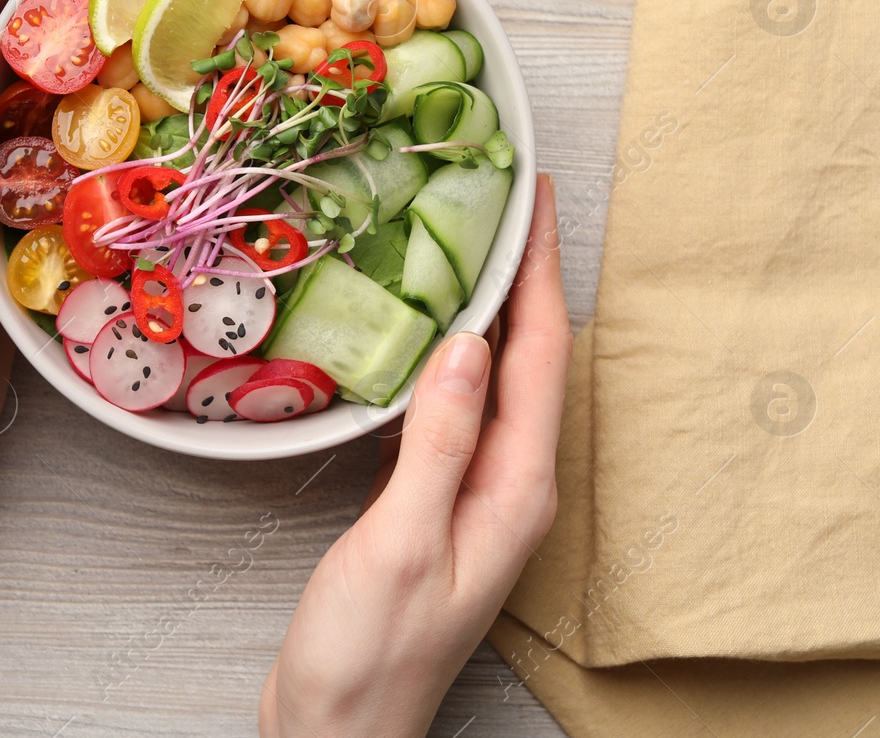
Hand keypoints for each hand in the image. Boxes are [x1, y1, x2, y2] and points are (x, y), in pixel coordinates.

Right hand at [260, 174, 569, 737]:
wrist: (339, 729)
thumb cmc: (369, 653)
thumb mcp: (403, 541)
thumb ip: (441, 442)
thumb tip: (470, 342)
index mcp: (517, 489)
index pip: (538, 355)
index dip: (539, 269)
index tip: (538, 195)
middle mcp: (509, 485)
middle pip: (528, 357)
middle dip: (524, 272)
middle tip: (506, 195)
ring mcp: (474, 493)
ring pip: (493, 376)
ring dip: (489, 305)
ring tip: (469, 239)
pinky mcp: (434, 500)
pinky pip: (455, 405)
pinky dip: (448, 352)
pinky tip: (423, 330)